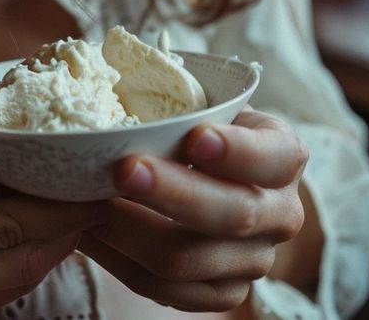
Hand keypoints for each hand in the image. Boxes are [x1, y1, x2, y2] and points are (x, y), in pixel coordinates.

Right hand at [0, 107, 107, 319]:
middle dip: (63, 206)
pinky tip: (61, 240)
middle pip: (5, 226)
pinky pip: (4, 291)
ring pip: (15, 264)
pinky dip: (40, 265)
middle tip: (102, 182)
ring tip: (92, 209)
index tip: (70, 151)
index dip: (29, 167)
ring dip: (63, 239)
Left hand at [79, 107, 308, 312]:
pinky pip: (168, 291)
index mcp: (284, 155)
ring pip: (189, 260)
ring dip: (129, 231)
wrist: (209, 177)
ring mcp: (255, 259)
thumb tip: (100, 75)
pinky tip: (88, 234)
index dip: (238, 151)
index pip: (274, 156)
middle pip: (231, 214)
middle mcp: (281, 213)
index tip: (196, 137)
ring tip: (84, 202)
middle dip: (172, 193)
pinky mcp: (223, 292)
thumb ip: (174, 96)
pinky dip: (120, 262)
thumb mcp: (201, 102)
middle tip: (122, 169)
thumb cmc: (196, 127)